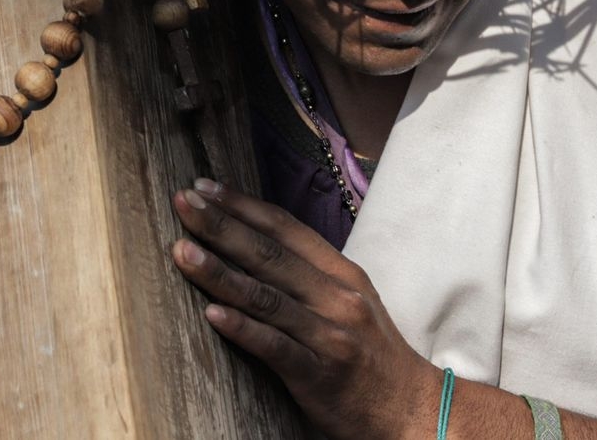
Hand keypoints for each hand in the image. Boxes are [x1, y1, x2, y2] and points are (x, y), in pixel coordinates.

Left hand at [171, 179, 440, 439]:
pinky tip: (212, 313)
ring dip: (219, 271)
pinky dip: (243, 328)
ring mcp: (329, 334)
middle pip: (270, 254)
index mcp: (342, 274)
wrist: (414, 409)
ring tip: (182, 251)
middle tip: (184, 202)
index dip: (244, 205)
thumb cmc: (374, 354)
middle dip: (222, 225)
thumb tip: (258, 244)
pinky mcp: (320, 374)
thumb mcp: (352, 301)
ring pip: (266, 296)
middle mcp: (336, 297)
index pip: (286, 228)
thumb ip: (311, 274)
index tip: (205, 186)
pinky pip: (276, 347)